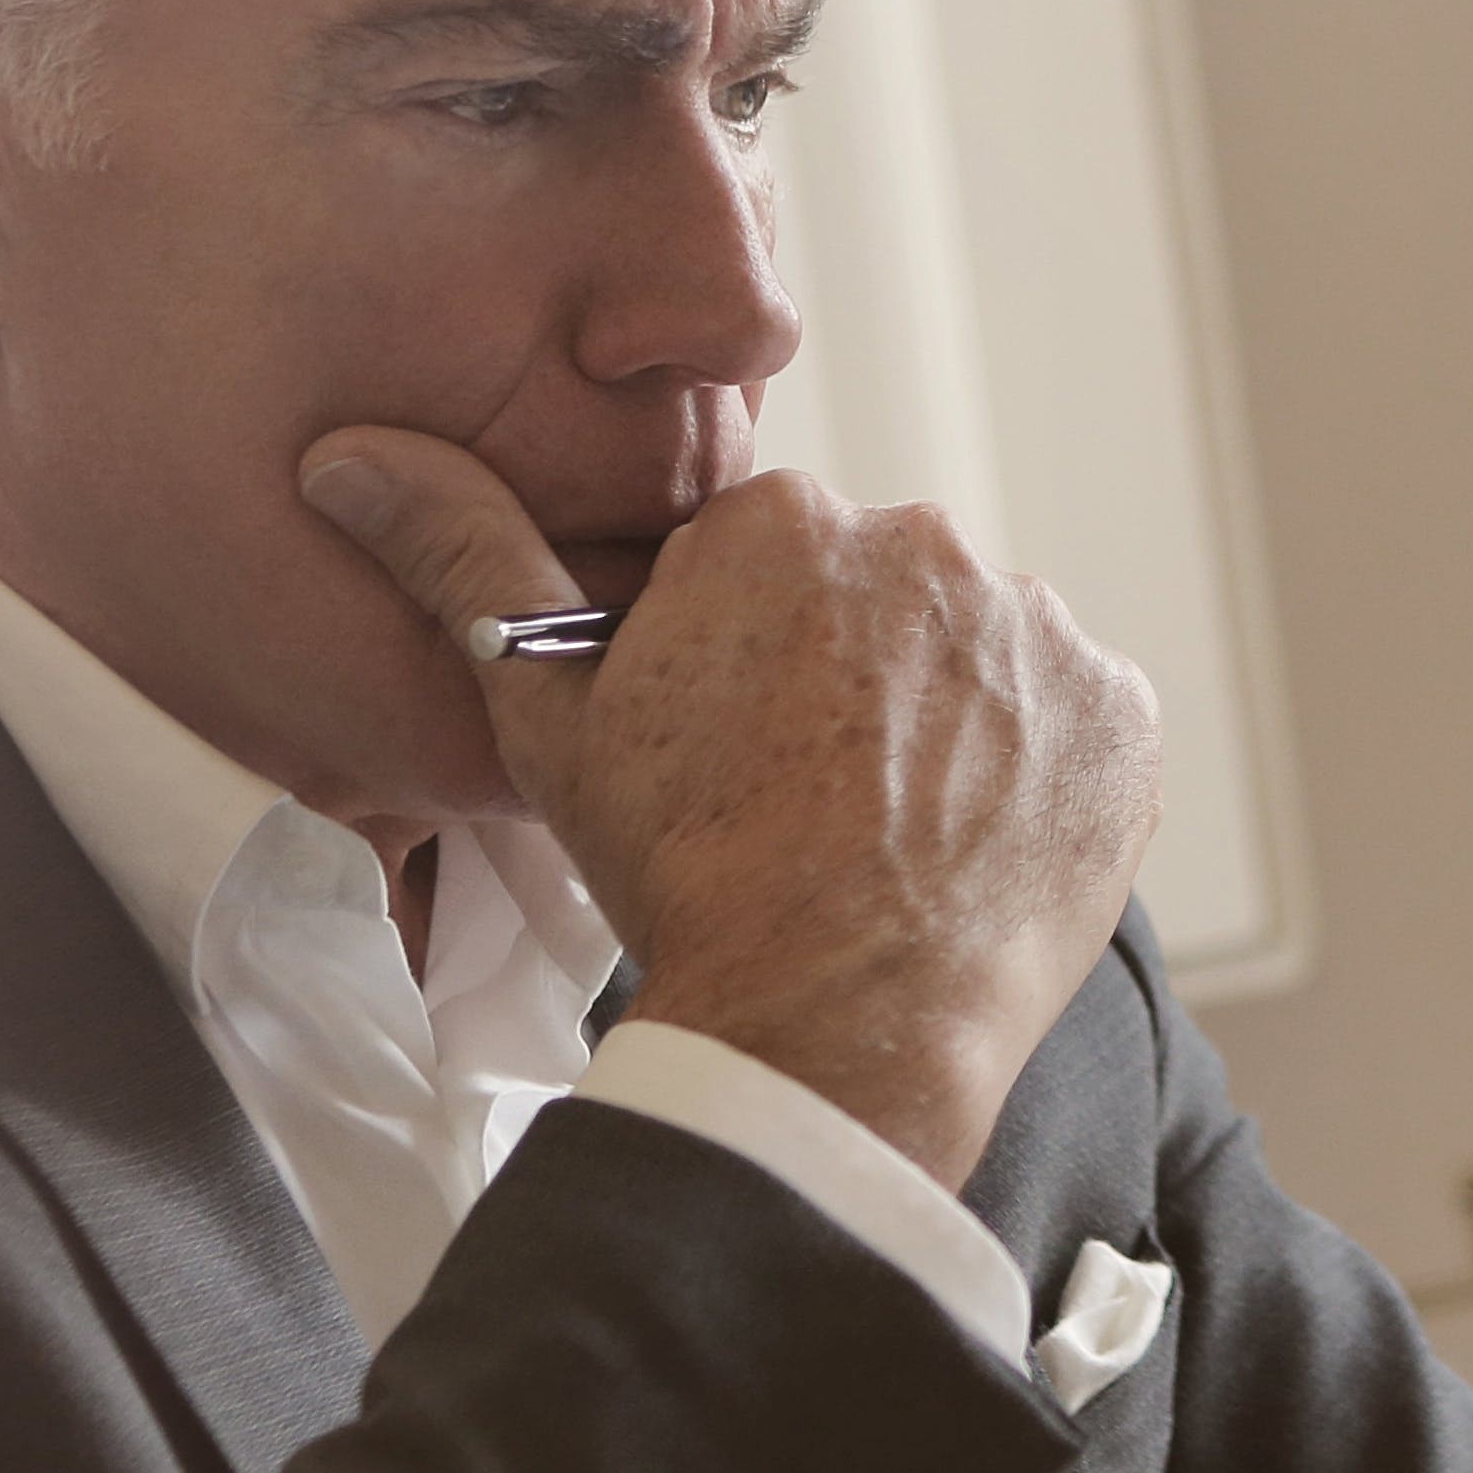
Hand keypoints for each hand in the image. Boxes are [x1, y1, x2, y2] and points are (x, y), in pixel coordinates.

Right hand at [297, 429, 1157, 1183]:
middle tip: (815, 801)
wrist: (829, 1019)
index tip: (739, 749)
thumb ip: (463, 557)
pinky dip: (1044, 775)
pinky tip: (981, 848)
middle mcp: (928, 543)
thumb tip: (348, 453)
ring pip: (986, 661)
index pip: (776, 569)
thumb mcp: (546, 713)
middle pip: (888, 602)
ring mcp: (1040, 629)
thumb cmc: (681, 872)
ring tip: (899, 835)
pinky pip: (1080, 724)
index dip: (751, 664)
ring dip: (957, 724)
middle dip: (858, 680)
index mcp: (786, 521)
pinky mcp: (1124, 713)